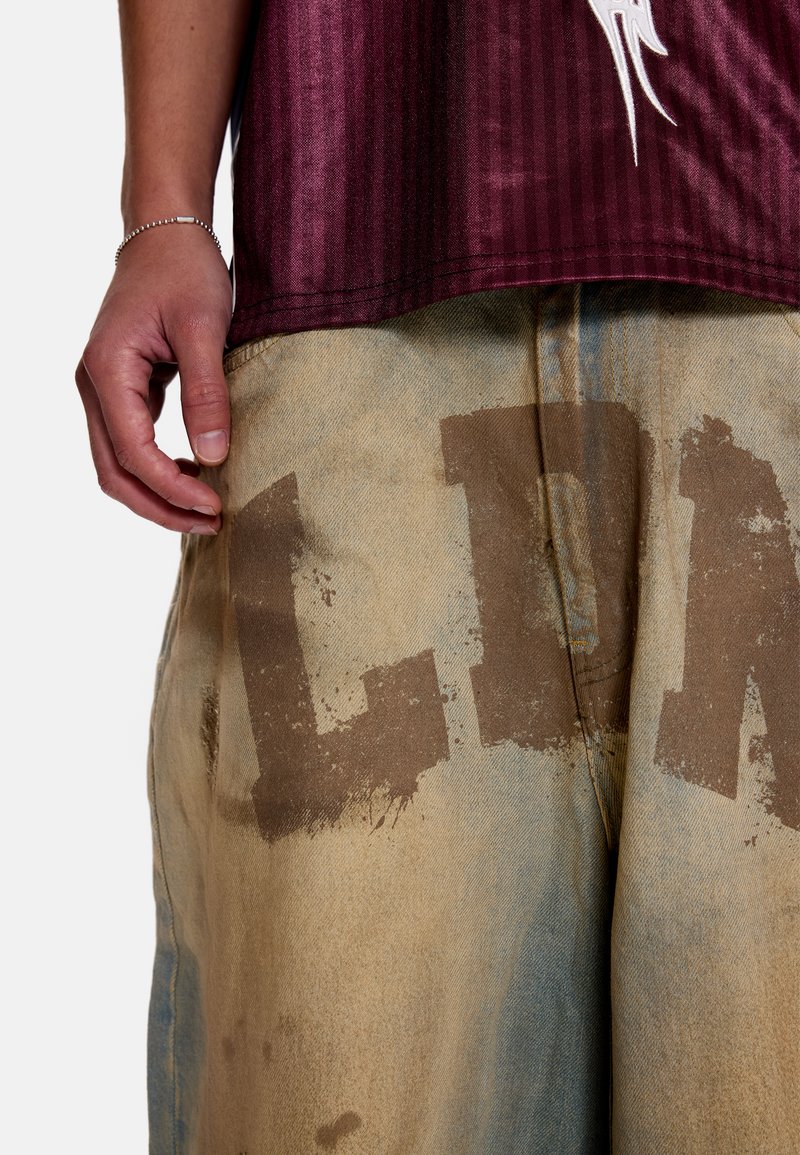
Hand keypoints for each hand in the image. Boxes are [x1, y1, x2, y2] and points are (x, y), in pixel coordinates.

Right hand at [75, 225, 233, 533]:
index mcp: (107, 370)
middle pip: (114, 472)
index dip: (172, 488)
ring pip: (118, 464)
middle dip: (160, 506)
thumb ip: (207, 393)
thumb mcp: (205, 328)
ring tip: (206, 509)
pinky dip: (158, 468)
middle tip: (211, 523)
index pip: (132, 453)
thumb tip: (213, 456)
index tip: (215, 506)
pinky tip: (195, 473)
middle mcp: (95, 385)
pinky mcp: (121, 389)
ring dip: (158, 492)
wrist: (167, 233)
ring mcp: (104, 389)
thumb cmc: (185, 270)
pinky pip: (131, 443)